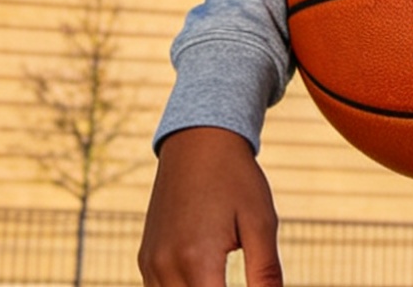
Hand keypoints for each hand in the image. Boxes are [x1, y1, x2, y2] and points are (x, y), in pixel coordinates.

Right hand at [138, 126, 279, 286]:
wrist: (198, 140)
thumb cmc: (235, 178)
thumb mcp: (261, 223)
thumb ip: (266, 272)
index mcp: (196, 260)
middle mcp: (165, 266)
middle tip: (237, 282)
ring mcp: (151, 262)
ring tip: (220, 281)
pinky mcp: (146, 256)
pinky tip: (204, 283)